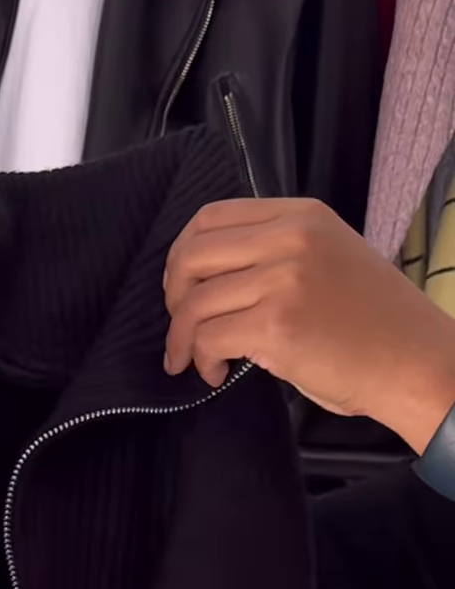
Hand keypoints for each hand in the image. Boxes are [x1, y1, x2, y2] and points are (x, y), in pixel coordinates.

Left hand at [163, 198, 454, 454]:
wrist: (414, 361)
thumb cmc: (373, 324)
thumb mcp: (329, 260)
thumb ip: (276, 254)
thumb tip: (214, 278)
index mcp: (301, 216)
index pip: (212, 216)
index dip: (183, 255)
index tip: (183, 287)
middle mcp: (290, 238)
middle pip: (192, 254)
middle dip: (173, 296)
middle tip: (182, 327)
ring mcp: (282, 279)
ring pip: (195, 303)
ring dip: (184, 339)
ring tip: (199, 361)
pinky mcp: (276, 325)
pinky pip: (209, 338)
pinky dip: (202, 360)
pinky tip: (216, 373)